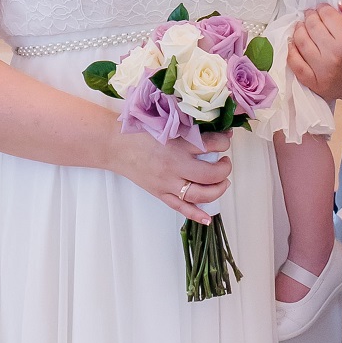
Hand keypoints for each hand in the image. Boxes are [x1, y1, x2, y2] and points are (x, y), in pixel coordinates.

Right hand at [107, 126, 231, 223]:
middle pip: (210, 174)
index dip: (224, 142)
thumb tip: (215, 130)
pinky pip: (181, 208)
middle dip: (224, 169)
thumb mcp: (167, 124)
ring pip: (200, 194)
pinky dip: (196, 214)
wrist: (116, 145)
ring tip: (222, 182)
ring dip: (217, 190)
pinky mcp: (160, 193)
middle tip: (225, 163)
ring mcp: (167, 183)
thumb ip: (189, 128)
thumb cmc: (140, 131)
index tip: (225, 140)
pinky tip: (207, 218)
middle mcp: (175, 166)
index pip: (212, 145)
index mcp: (178, 145)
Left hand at [288, 0, 341, 100]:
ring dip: (299, 29)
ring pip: (301, 42)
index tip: (324, 9)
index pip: (327, 15)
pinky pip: (295, 64)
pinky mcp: (314, 83)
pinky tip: (294, 43)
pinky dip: (291, 51)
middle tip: (312, 15)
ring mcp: (322, 72)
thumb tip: (340, 3)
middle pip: (312, 26)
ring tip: (303, 26)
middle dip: (310, 16)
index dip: (323, 8)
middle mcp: (334, 56)